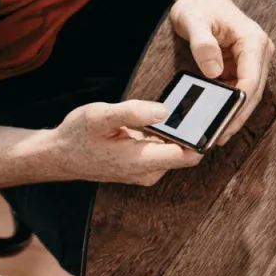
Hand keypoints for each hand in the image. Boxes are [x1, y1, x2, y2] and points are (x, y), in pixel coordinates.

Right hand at [42, 100, 201, 185]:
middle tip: (204, 103)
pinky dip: (170, 135)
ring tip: (187, 107)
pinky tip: (166, 118)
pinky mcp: (145, 166)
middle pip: (188, 153)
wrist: (60, 155)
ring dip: (182, 132)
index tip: (215, 115)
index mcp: (141, 161)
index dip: (203, 135)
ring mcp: (148, 171)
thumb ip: (132, 112)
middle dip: (196, 131)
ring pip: (178, 151)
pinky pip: (167, 150)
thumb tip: (164, 111)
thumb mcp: (99, 116)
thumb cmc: (78, 135)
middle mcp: (149, 171)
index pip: (188, 154)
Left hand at [167, 0, 271, 143]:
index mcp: (252, 40)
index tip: (225, 123)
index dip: (240, 104)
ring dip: (235, 113)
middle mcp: (259, 50)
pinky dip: (229, 104)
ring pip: (249, 93)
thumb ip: (202, 44)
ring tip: (216, 133)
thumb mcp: (192, 21)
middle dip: (238, 115)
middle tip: (219, 137)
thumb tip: (214, 71)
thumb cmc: (198, 6)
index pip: (251, 79)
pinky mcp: (245, 65)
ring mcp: (254, 59)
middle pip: (253, 91)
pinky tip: (216, 116)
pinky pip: (240, 89)